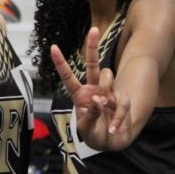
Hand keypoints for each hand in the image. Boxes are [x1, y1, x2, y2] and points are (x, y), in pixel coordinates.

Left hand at [50, 27, 132, 151]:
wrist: (112, 144)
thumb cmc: (95, 135)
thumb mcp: (86, 129)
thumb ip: (89, 115)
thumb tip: (97, 99)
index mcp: (79, 95)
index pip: (68, 77)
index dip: (61, 62)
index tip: (53, 47)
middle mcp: (93, 89)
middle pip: (93, 64)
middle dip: (93, 46)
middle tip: (94, 29)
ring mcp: (108, 92)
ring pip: (107, 76)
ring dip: (106, 89)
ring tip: (104, 107)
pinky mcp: (121, 99)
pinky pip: (121, 100)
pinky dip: (118, 115)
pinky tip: (113, 126)